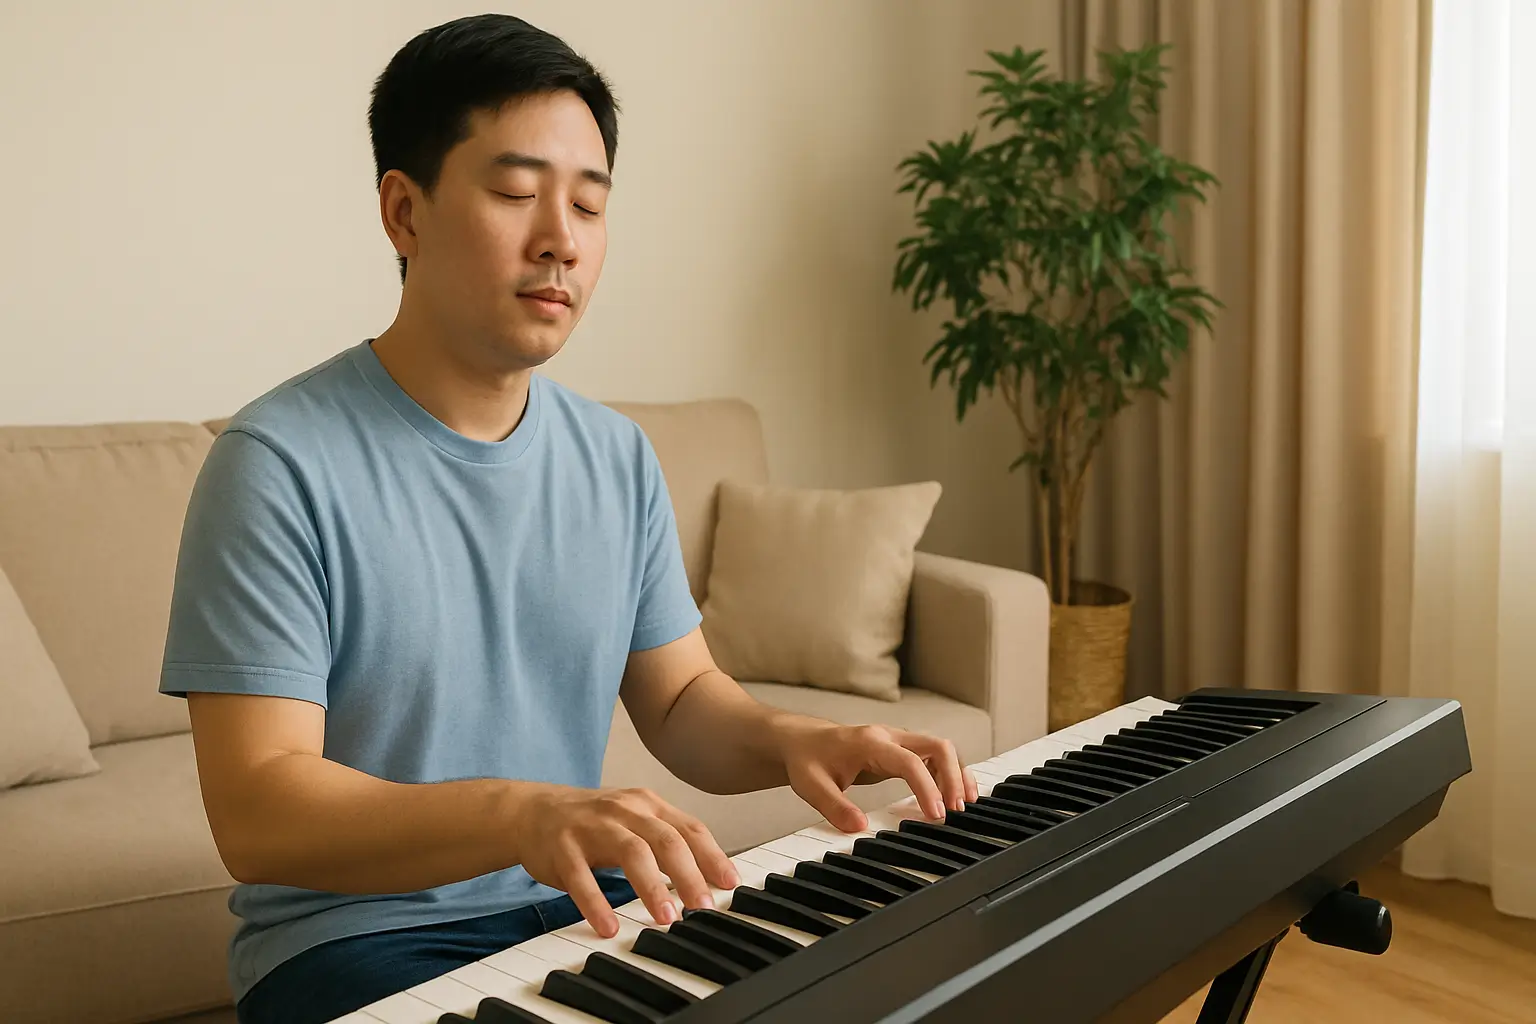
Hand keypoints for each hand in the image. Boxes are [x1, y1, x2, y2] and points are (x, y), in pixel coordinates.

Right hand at [513, 784, 739, 937]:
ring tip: (666, 919)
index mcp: (647, 805)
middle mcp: (624, 810)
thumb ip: (668, 841)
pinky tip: (607, 926)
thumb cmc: (593, 823)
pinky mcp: (562, 847)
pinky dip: (596, 903)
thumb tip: (710, 876)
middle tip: (705, 907)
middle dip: (689, 874)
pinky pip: (581, 877)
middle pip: (665, 839)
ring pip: (630, 852)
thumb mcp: (634, 821)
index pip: (689, 828)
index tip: (730, 885)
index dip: (712, 856)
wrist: (533, 811)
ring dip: (652, 887)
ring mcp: (592, 827)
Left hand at [776, 721, 978, 831]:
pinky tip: (955, 794)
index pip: (909, 761)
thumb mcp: (812, 786)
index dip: (927, 787)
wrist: (803, 741)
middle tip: (956, 811)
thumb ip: (834, 807)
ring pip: (940, 750)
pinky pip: (933, 757)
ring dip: (956, 774)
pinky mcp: (901, 750)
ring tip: (965, 805)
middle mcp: (889, 737)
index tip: (936, 815)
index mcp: (870, 743)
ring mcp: (898, 741)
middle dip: (953, 777)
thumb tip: (860, 827)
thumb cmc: (808, 760)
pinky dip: (949, 773)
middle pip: (937, 747)